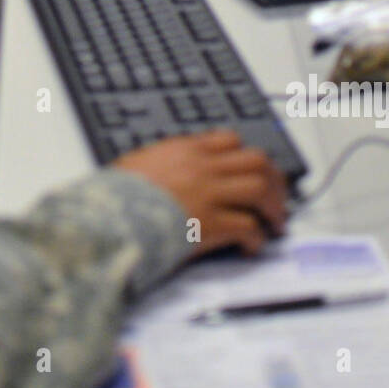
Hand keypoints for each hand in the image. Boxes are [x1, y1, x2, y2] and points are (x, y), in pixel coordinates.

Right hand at [114, 130, 287, 257]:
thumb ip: (162, 162)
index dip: (246, 156)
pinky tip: (252, 247)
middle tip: (278, 197)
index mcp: (186, 150)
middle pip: (257, 161)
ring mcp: (211, 194)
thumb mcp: (138, 164)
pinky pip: (248, 227)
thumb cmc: (116, 195)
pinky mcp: (213, 224)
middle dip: (274, 180)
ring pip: (260, 188)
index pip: (230, 141)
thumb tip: (165, 169)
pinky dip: (256, 238)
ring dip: (273, 207)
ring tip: (274, 222)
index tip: (251, 170)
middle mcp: (204, 167)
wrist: (111, 216)